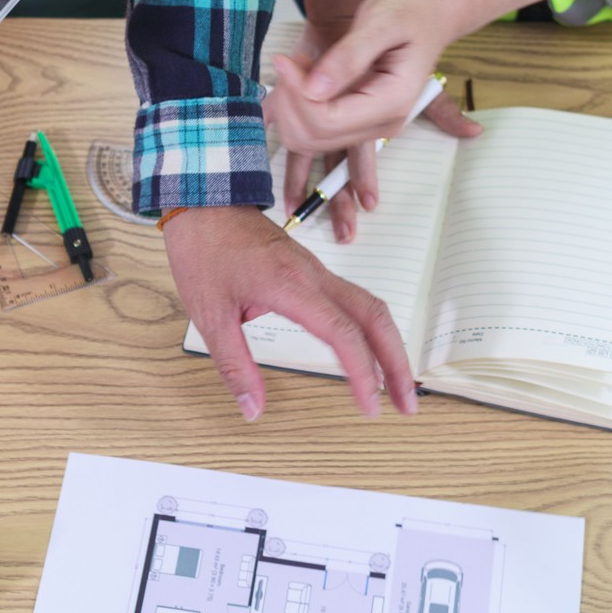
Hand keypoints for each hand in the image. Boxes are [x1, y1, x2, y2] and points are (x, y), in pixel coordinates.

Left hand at [164, 206, 415, 420]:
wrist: (204, 203)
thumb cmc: (204, 251)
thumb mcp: (209, 316)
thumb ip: (234, 366)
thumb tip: (252, 409)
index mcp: (291, 286)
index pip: (343, 333)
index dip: (363, 374)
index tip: (369, 407)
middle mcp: (313, 276)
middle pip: (375, 317)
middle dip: (397, 362)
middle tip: (407, 404)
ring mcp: (317, 270)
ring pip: (371, 306)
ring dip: (390, 345)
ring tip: (397, 384)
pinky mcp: (313, 271)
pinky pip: (355, 300)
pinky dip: (372, 329)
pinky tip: (370, 351)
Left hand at [269, 0, 480, 213]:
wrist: (432, 9)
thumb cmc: (412, 8)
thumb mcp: (381, 21)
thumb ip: (348, 57)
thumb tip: (315, 89)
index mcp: (391, 102)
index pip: (327, 120)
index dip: (296, 94)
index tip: (285, 60)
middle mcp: (381, 123)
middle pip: (314, 136)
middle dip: (289, 102)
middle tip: (288, 62)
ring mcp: (369, 125)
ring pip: (309, 139)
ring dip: (290, 107)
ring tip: (297, 67)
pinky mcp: (356, 118)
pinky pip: (315, 128)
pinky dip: (297, 107)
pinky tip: (302, 76)